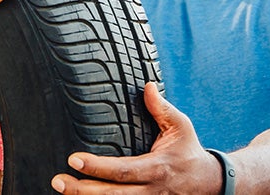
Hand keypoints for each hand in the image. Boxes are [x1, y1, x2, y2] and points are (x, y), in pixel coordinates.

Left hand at [50, 82, 222, 193]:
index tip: (74, 160)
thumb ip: (161, 108)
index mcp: (156, 168)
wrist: (211, 184)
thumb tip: (147, 86)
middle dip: (83, 191)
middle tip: (58, 181)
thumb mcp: (180, 127)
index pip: (123, 171)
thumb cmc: (189, 152)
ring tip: (62, 191)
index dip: (98, 167)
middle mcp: (151, 191)